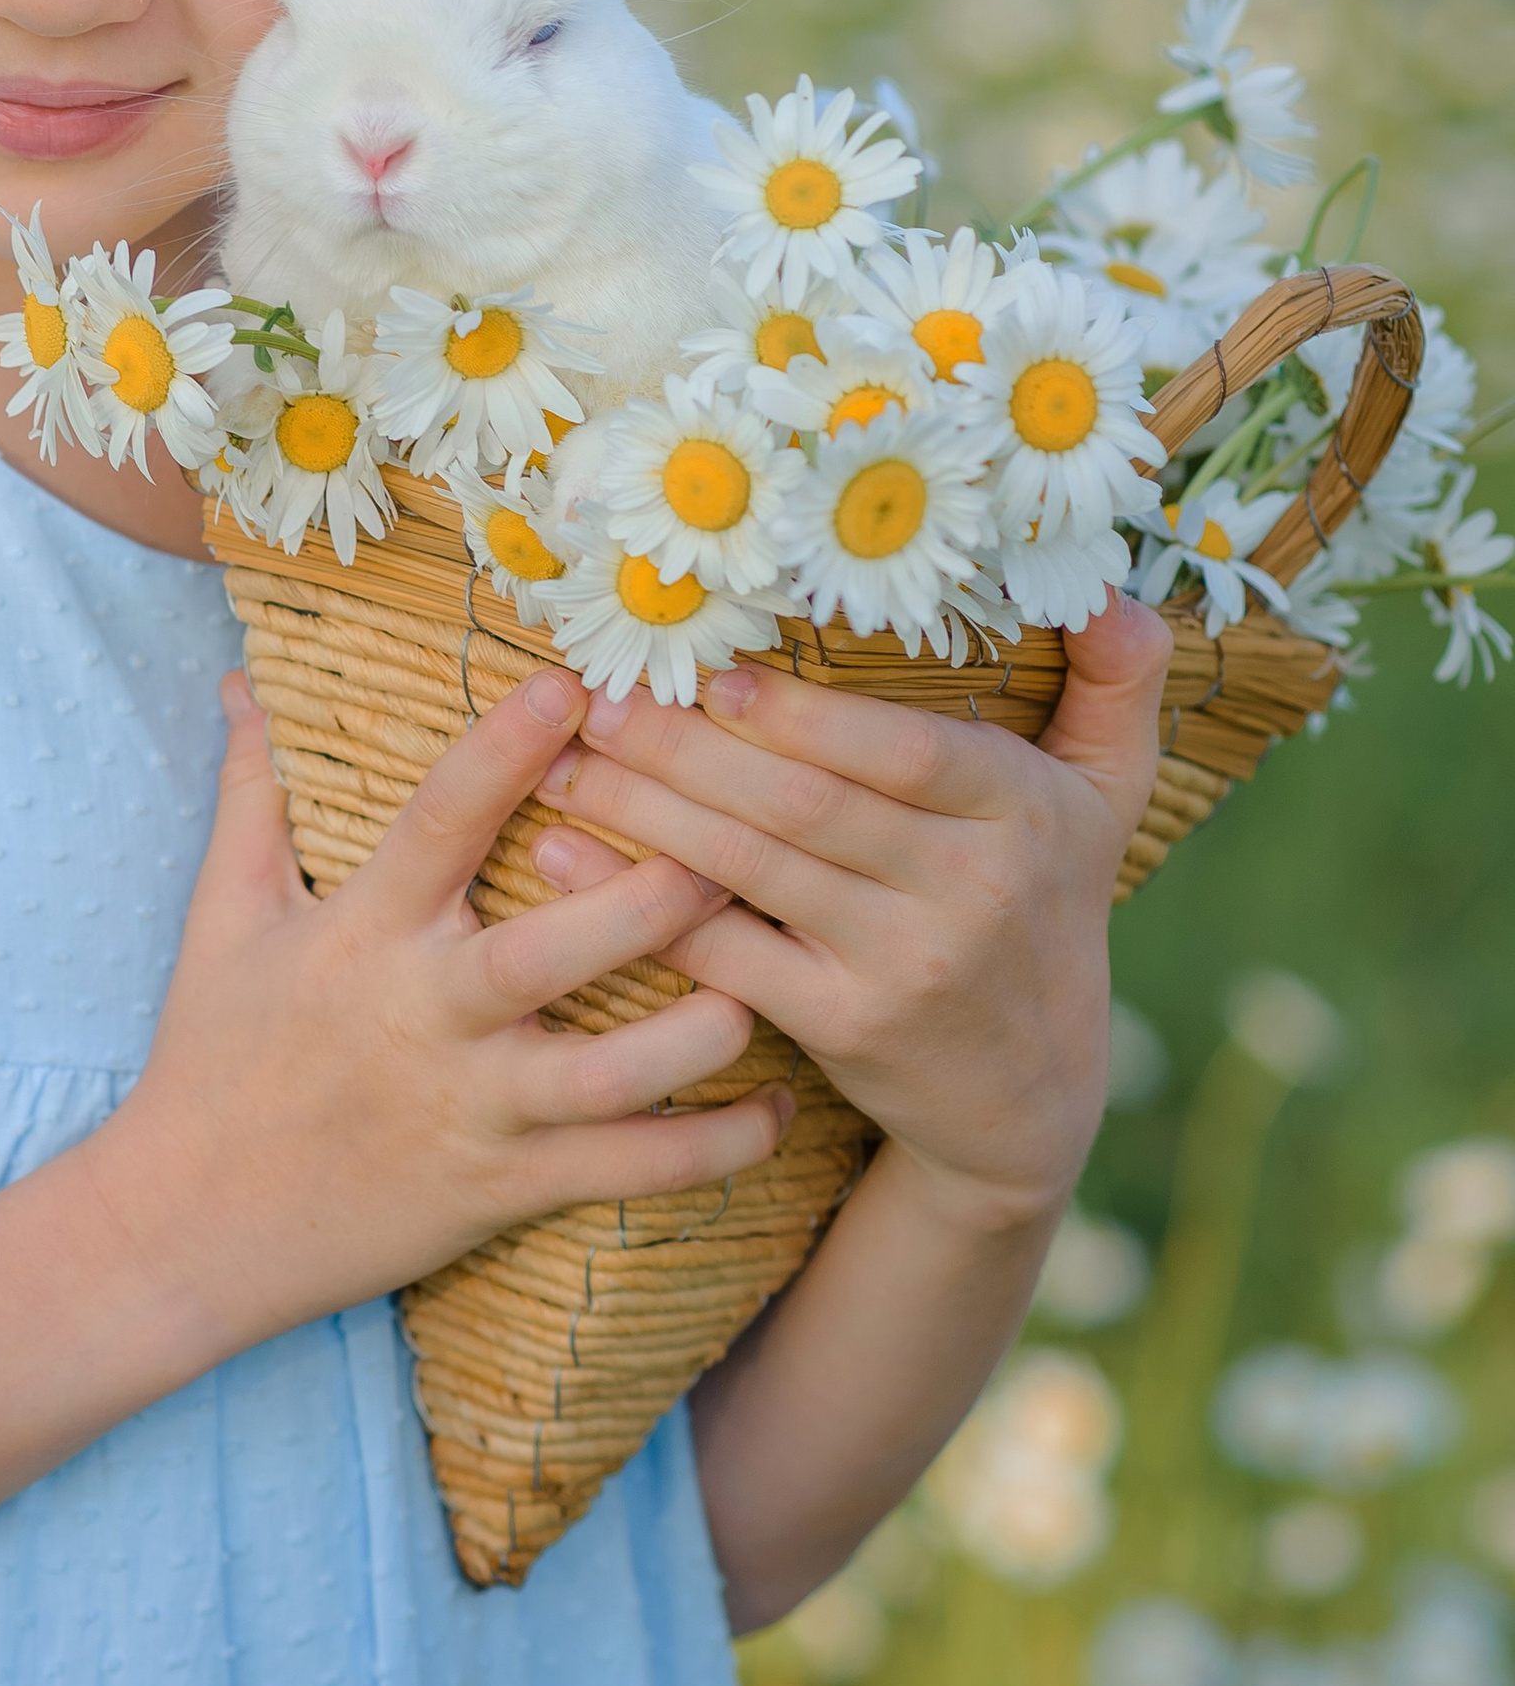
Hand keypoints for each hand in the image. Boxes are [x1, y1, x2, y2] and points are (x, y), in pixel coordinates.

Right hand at [87, 668, 790, 1356]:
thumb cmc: (211, 1058)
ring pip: (609, 1076)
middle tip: (731, 843)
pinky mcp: (499, 1189)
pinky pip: (625, 1172)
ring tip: (766, 982)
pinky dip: (712, 1149)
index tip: (574, 685)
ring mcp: (469, 1108)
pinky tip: (776, 1107)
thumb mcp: (222, 917)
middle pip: (549, 952)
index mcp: (362, 931)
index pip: (439, 820)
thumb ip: (253, 794)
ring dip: (699, 1032)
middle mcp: (424, 1014)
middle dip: (648, 899)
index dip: (506, 749)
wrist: (183, 1228)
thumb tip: (247, 683)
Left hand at [529, 597, 1171, 1237]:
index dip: (805, 716)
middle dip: (685, 749)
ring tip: (565, 761)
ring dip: (644, 811)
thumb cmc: (1048, 908)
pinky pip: (723, 956)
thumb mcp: (1106, 803)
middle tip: (595, 700)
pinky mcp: (843, 1028)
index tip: (712, 674)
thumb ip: (1117, 692)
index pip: (908, 753)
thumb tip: (1120, 593)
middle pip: (806, 806)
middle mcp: (971, 890)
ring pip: (752, 871)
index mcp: (1025, 814)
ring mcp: (903, 966)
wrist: (1033, 1093)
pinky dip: (640, 906)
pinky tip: (564, 857)